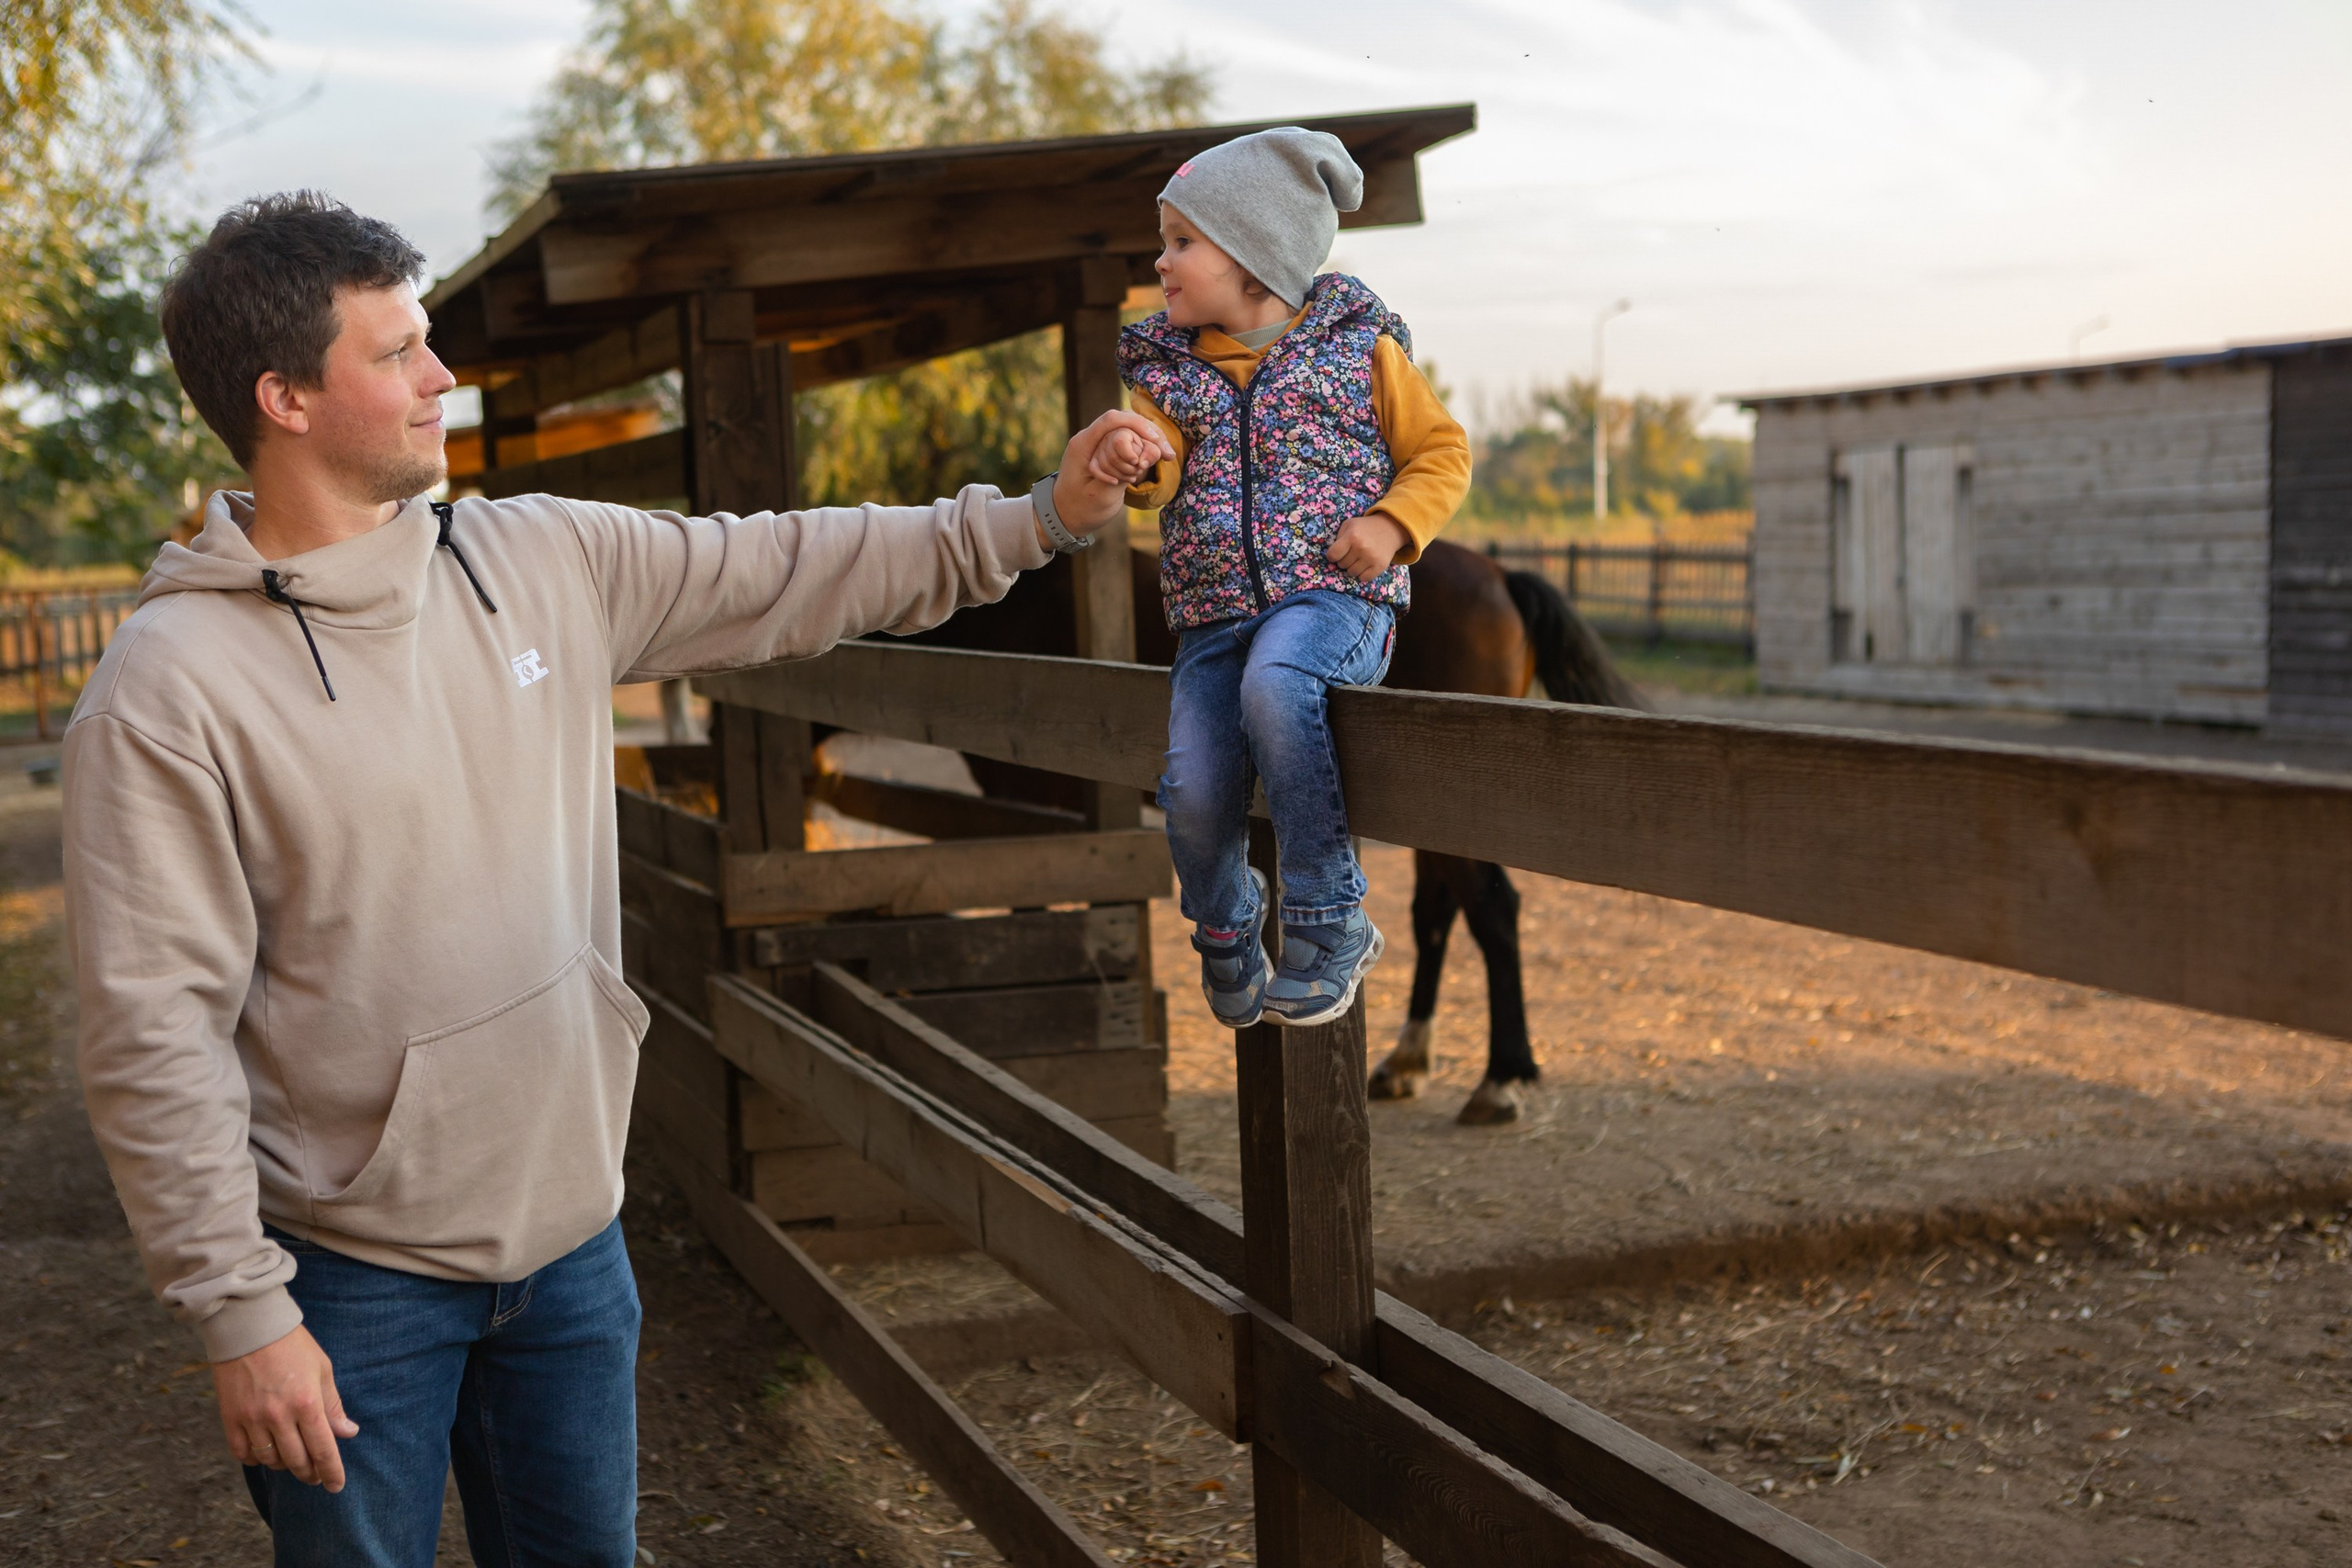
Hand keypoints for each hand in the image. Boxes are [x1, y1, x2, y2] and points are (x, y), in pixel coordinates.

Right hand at [212, 1324, 358, 1491]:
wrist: (249, 1327)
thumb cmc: (292, 1345)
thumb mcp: (322, 1369)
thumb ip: (333, 1405)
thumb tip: (347, 1433)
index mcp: (307, 1403)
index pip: (323, 1450)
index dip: (331, 1472)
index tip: (336, 1486)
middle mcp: (279, 1416)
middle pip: (297, 1461)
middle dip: (310, 1473)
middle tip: (316, 1476)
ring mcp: (252, 1419)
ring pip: (270, 1460)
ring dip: (284, 1466)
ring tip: (293, 1460)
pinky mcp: (229, 1418)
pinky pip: (242, 1453)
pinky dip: (255, 1459)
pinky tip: (265, 1454)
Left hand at [1047, 410, 1174, 547]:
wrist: (1065, 515)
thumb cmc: (1079, 509)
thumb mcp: (1099, 496)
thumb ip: (1118, 474)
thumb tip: (1141, 457)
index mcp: (1083, 444)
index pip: (1112, 419)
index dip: (1137, 424)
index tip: (1156, 441)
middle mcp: (1091, 438)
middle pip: (1125, 420)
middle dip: (1150, 432)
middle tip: (1169, 454)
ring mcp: (1100, 444)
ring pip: (1131, 429)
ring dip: (1151, 440)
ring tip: (1168, 456)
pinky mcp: (1109, 451)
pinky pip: (1131, 441)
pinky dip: (1147, 447)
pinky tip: (1162, 456)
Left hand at [1326, 512, 1410, 581]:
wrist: (1389, 529)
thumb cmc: (1364, 528)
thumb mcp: (1349, 525)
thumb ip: (1338, 538)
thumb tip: (1332, 557)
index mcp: (1352, 536)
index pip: (1332, 555)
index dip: (1332, 555)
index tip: (1337, 553)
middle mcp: (1361, 548)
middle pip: (1341, 565)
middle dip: (1344, 560)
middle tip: (1351, 553)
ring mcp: (1371, 558)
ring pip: (1351, 573)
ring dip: (1352, 568)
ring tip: (1358, 559)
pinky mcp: (1380, 566)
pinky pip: (1363, 579)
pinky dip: (1362, 574)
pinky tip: (1365, 565)